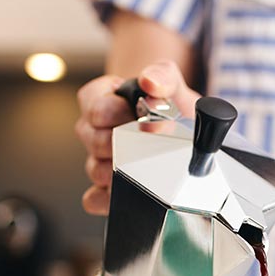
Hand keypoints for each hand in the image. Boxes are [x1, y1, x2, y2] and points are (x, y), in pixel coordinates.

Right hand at [75, 60, 201, 214]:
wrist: (182, 132)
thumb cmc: (170, 108)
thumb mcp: (172, 86)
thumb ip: (163, 77)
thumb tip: (150, 82)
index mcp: (102, 99)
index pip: (92, 105)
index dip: (114, 111)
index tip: (136, 113)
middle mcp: (95, 130)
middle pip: (93, 139)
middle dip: (122, 142)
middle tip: (147, 141)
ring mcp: (99, 160)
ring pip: (95, 169)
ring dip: (122, 169)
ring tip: (145, 163)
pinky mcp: (106, 188)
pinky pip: (95, 198)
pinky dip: (110, 198)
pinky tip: (129, 193)